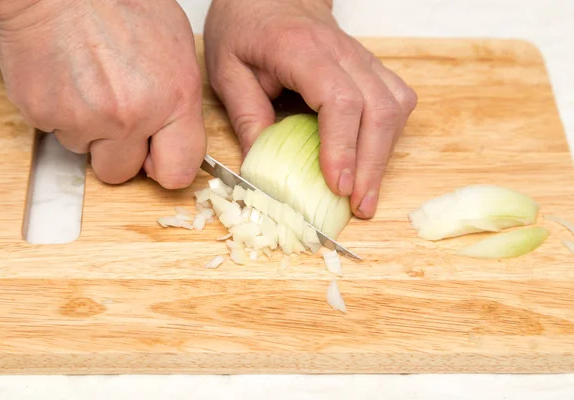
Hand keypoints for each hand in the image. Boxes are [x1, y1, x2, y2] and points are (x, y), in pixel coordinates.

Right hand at [0, 0, 206, 187]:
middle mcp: (131, 116)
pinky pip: (56, 131)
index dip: (165, 168)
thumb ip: (179, 101)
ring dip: (88, 128)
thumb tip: (175, 136)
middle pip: (121, 173)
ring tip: (90, 83)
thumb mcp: (175, 46)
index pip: (177, 171)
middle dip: (119, 152)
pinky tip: (69, 78)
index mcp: (173, 99)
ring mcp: (85, 118)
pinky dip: (60, 111)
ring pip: (86, 151)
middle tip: (115, 118)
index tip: (157, 158)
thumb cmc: (118, 4)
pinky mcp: (45, 114)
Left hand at [204, 0, 416, 217]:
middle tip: (360, 205)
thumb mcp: (227, 71)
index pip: (338, 100)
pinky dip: (390, 134)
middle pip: (379, 108)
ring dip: (386, 153)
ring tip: (367, 192)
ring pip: (395, 105)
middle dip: (372, 164)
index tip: (338, 185)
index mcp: (300, 50)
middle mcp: (341, 51)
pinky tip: (373, 157)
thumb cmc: (245, 27)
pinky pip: (397, 99)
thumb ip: (247, 117)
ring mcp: (361, 57)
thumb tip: (262, 170)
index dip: (343, 146)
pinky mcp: (369, 66)